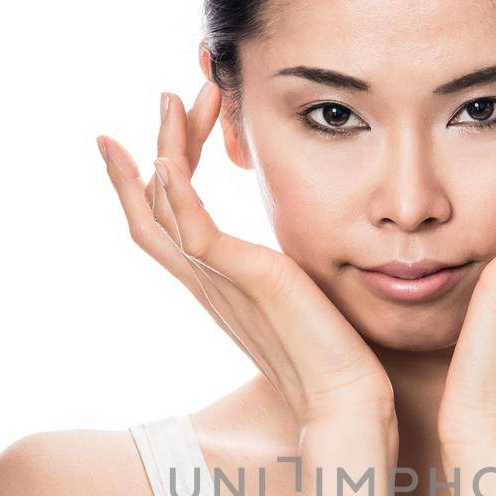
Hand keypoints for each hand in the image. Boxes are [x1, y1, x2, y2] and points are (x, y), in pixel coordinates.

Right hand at [97, 88, 395, 431]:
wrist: (350, 400)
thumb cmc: (341, 360)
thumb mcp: (309, 301)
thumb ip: (295, 274)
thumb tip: (312, 253)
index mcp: (222, 286)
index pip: (165, 225)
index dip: (147, 180)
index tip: (146, 137)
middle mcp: (210, 283)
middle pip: (153, 206)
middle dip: (158, 145)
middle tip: (170, 95)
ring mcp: (220, 281)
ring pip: (165, 206)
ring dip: (168, 146)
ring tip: (175, 97)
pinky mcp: (244, 279)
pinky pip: (191, 228)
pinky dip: (175, 190)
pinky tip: (167, 155)